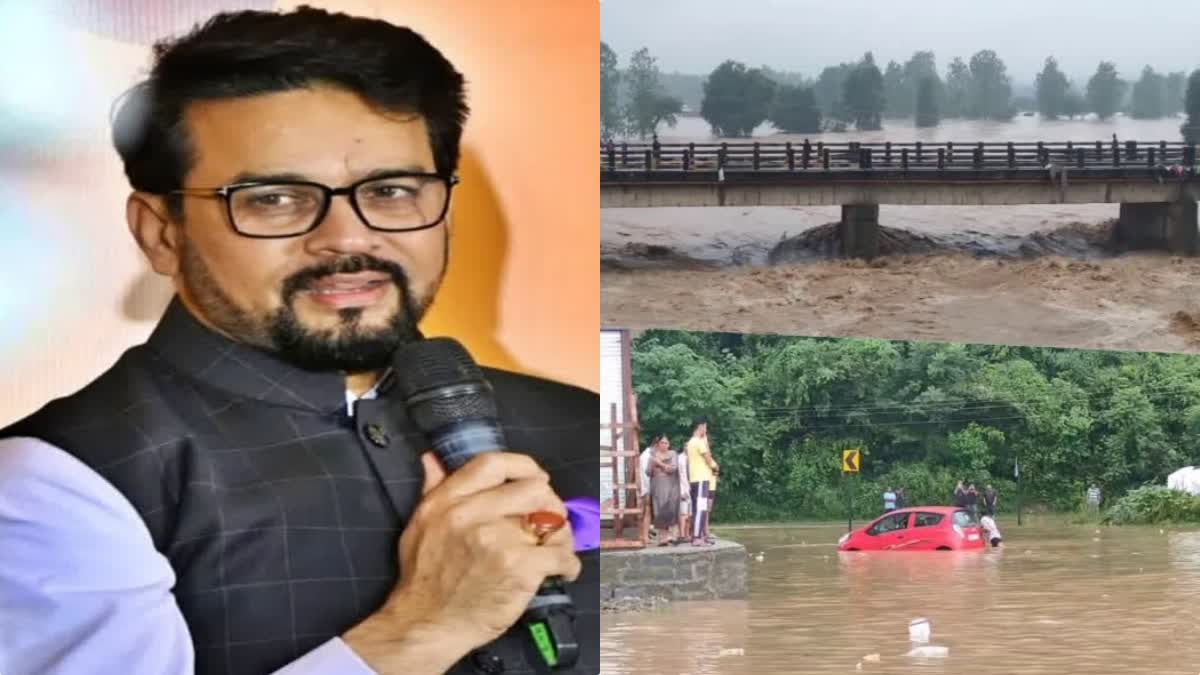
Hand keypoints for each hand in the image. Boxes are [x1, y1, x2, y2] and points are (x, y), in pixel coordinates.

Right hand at [343, 452, 579, 673]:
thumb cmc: (423, 580)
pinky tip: (563, 571)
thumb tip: (433, 460)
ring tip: (555, 548)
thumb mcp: (419, 526)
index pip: (493, 463)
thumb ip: (432, 490)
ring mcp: (497, 540)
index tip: (535, 477)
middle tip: (549, 519)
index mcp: (447, 501)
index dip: (523, 466)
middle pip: (533, 488)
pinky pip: (562, 555)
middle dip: (549, 502)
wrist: (427, 625)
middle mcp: (471, 514)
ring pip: (552, 523)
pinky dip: (569, 564)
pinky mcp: (518, 568)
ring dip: (561, 536)